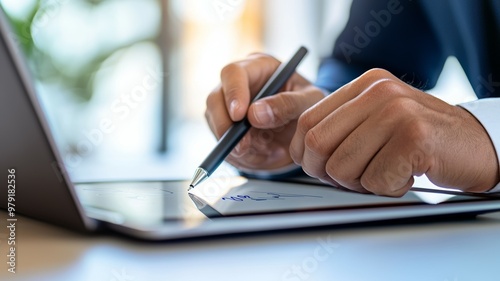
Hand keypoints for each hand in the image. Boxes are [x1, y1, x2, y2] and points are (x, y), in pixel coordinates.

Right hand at [205, 53, 324, 171]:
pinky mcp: (225, 126)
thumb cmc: (309, 107)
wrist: (304, 132)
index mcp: (258, 67)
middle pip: (215, 97)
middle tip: (242, 145)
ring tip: (259, 152)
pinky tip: (258, 154)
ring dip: (231, 142)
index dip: (233, 93)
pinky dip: (237, 152)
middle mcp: (238, 83)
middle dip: (225, 124)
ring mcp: (228, 105)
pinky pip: (221, 140)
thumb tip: (255, 114)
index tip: (240, 116)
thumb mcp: (310, 102)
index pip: (234, 73)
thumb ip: (288, 104)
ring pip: (214, 122)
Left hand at [290, 68, 499, 195]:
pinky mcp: (415, 138)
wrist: (476, 143)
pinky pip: (376, 181)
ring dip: (360, 184)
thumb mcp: (378, 119)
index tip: (316, 166)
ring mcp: (397, 112)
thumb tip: (303, 154)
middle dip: (326, 172)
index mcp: (364, 85)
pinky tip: (406, 175)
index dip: (304, 152)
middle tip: (350, 178)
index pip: (307, 120)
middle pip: (318, 143)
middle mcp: (378, 92)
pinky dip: (388, 188)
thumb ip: (342, 128)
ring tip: (385, 174)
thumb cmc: (421, 137)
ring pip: (343, 167)